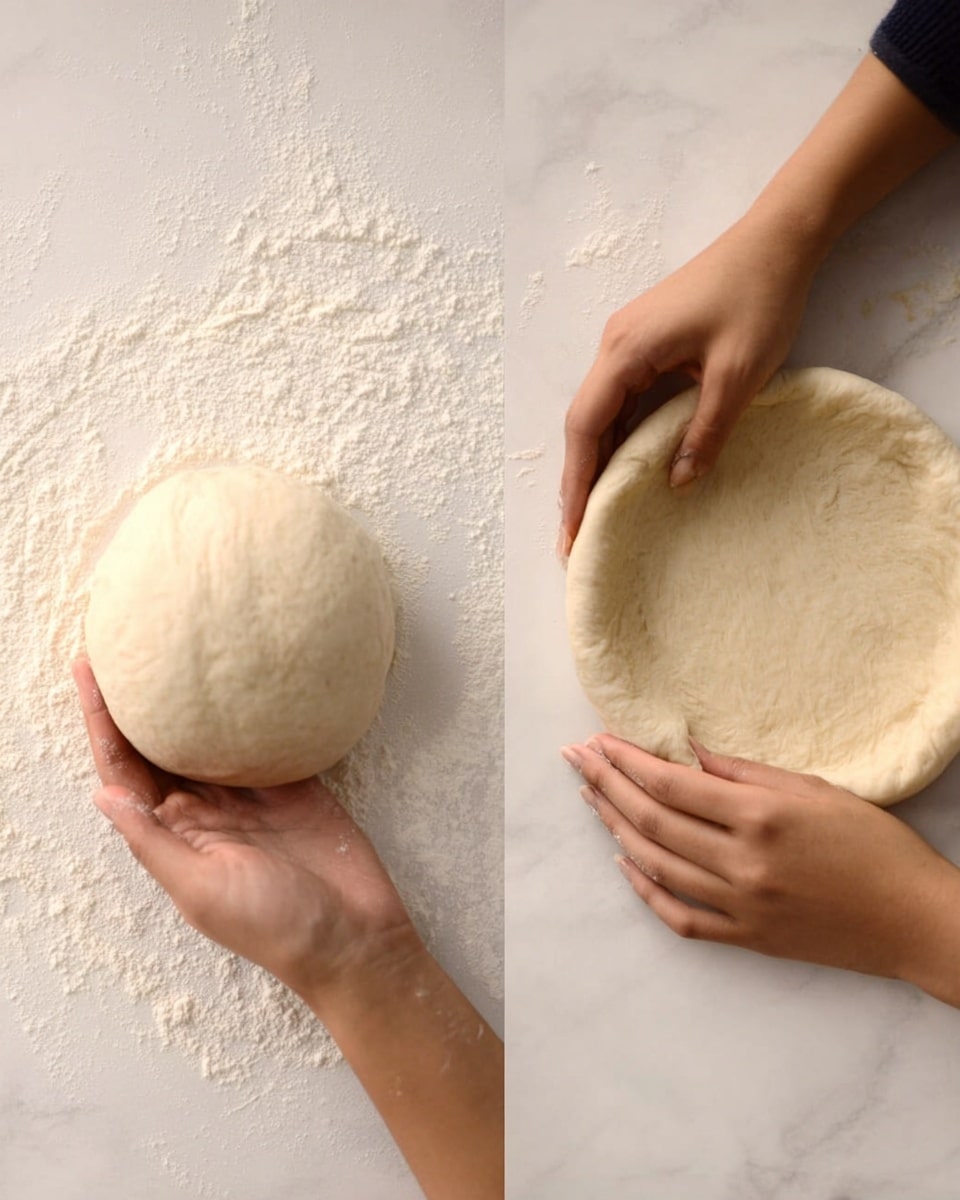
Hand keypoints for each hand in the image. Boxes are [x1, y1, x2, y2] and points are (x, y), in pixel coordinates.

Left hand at [73, 658, 418, 1003]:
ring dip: (185, 700)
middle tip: (121, 646)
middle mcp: (205, 811)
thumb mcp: (203, 889)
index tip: (89, 672)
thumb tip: (104, 794)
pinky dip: (249, 711)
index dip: (103, 722)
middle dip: (135, 701)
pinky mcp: (291, 783)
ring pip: (205, 737)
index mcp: (175, 836)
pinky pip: (261, 739)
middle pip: (158, 745)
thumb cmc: (277, 927)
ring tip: (169, 653)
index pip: (125, 769)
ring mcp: (249, 795)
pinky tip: (238, 681)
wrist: (354, 935)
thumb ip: (155, 842)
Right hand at [559, 213, 816, 558]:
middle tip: (575, 536)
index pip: (585, 427)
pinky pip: (622, 399)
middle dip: (578, 481)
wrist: (778, 240)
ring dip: (596, 461)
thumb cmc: (759, 300)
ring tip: (594, 512)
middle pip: (583, 423)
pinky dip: (618, 437)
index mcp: (626, 351)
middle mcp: (615, 345)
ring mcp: (629, 342)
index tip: (572, 529)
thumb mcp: (738, 376)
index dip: (576, 483)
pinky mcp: (648, 343)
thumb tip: (678, 484)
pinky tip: (623, 467)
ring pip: (601, 413)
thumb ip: (705, 433)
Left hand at [562, 733, 959, 1003]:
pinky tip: (626, 864)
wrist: (914, 919)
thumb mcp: (816, 790)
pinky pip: (679, 917)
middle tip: (576, 760)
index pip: (671, 784)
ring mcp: (740, 905)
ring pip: (655, 865)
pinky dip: (646, 890)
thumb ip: (747, 773)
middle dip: (606, 785)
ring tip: (592, 800)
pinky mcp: (746, 938)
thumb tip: (690, 755)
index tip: (598, 741)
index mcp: (760, 816)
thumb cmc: (875, 846)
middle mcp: (742, 862)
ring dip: (616, 829)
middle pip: (651, 820)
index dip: (626, 760)